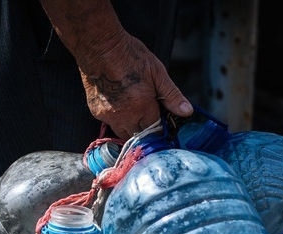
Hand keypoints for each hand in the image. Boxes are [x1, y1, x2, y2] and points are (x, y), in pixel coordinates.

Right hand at [79, 30, 193, 139]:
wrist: (99, 47)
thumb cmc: (129, 55)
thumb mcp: (157, 72)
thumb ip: (171, 95)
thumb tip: (186, 111)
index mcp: (142, 107)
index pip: (155, 130)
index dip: (160, 127)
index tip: (162, 120)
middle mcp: (124, 116)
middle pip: (139, 136)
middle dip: (146, 130)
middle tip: (150, 115)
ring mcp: (108, 116)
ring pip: (123, 133)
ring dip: (131, 128)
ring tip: (136, 113)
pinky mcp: (96, 112)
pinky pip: (110, 124)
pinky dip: (118, 120)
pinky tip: (121, 106)